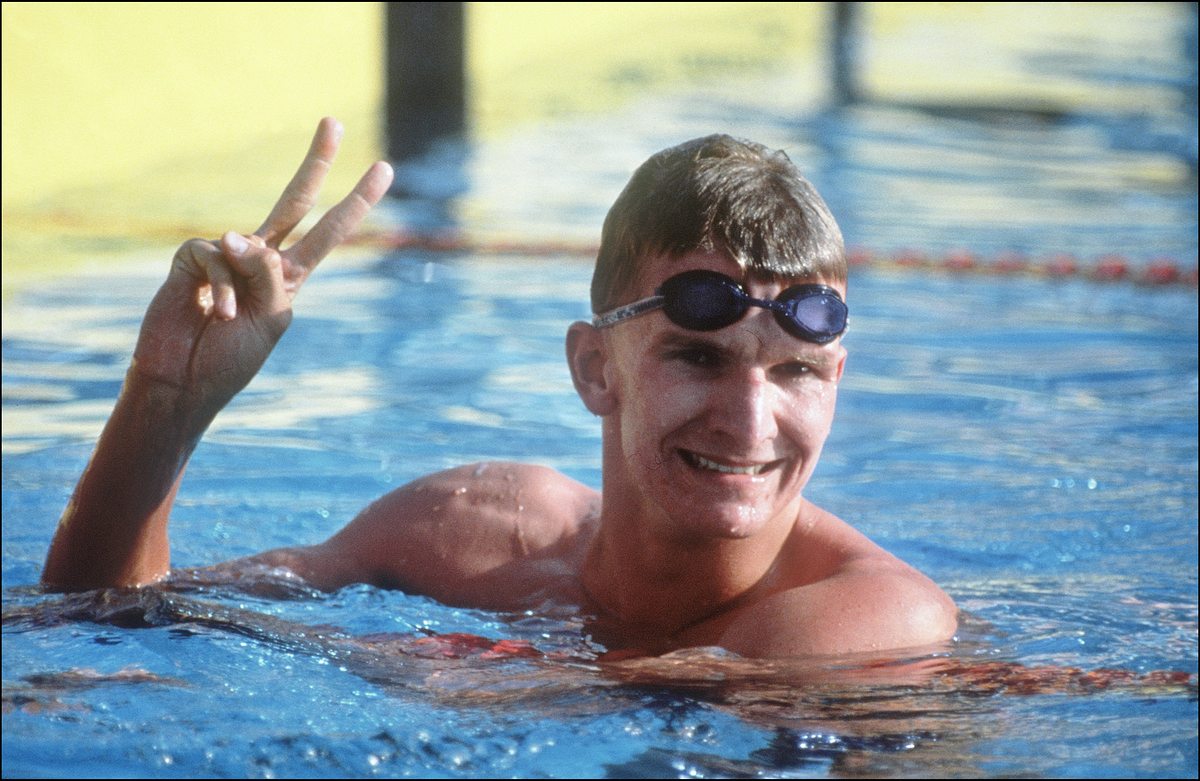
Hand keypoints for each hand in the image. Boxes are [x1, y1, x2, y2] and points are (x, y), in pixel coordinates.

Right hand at [131, 118, 392, 418]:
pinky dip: (217, 287)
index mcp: (289, 277)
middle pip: (294, 201)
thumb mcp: (269, 319)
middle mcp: (261, 259)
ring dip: (241, 283)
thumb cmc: (230, 359)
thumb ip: (268, 277)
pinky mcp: (191, 257)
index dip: (356, 202)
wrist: (184, 383)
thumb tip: (238, 235)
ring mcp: (226, 255)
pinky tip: (211, 312)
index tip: (384, 168)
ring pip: (250, 242)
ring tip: (225, 318)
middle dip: (316, 162)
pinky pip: (215, 255)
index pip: (328, 232)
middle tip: (335, 120)